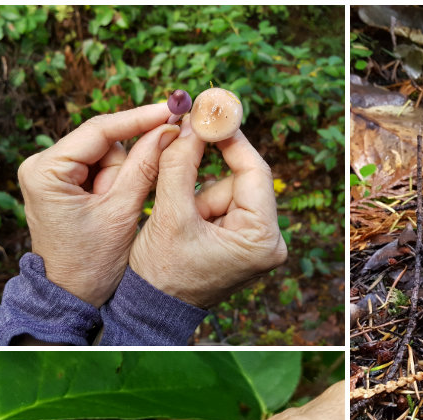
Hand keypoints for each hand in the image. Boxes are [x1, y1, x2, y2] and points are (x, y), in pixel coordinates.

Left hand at [17, 103, 179, 305]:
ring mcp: (52, 175)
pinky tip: (118, 209)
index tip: (171, 109)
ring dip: (124, 182)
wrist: (71, 298)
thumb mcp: (121, 215)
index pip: (99, 131)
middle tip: (131, 199)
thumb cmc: (91, 265)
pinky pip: (102, 174)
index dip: (138, 119)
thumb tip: (168, 130)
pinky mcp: (64, 186)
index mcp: (46, 170)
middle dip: (128, 168)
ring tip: (117, 216)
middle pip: (104, 145)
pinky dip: (118, 187)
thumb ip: (145, 169)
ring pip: (107, 159)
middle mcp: (43, 165)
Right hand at [128, 117, 286, 308]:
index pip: (255, 172)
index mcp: (262, 239)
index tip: (211, 108)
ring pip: (227, 188)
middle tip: (188, 123)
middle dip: (210, 159)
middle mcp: (269, 242)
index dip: (231, 137)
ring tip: (175, 204)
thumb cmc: (162, 271)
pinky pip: (221, 203)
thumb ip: (180, 164)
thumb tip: (188, 121)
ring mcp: (256, 243)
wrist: (153, 307)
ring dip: (197, 185)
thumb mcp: (170, 213)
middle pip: (242, 178)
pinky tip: (181, 213)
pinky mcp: (241, 242)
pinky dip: (198, 198)